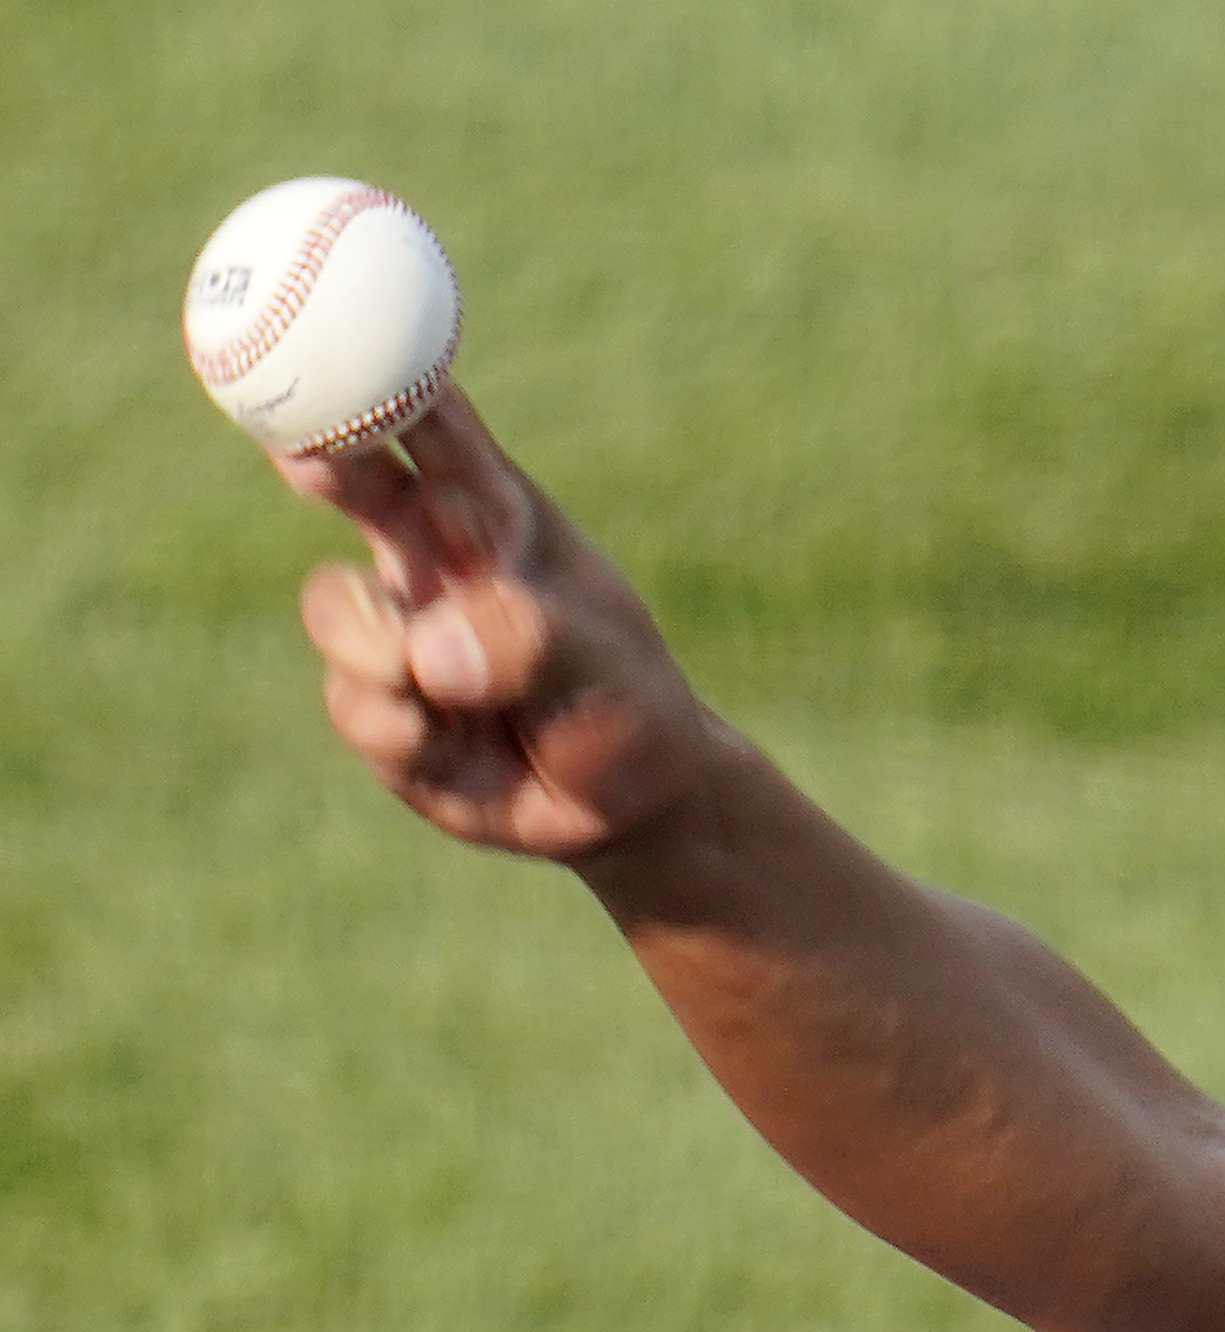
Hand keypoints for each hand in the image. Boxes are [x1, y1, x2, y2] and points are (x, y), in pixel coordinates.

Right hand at [279, 390, 722, 860]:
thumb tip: (426, 651)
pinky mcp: (380, 706)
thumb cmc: (629, 710)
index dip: (387, 379)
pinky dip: (399, 732)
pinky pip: (355, 704)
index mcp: (497, 520)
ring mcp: (399, 629)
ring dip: (371, 648)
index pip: (435, 429)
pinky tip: (450, 751)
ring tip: (430, 686)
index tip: (347, 337)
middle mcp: (435, 559)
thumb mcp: (604, 672)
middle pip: (352, 480)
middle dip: (316, 455)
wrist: (626, 810)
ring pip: (336, 609)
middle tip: (304, 456)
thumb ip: (526, 644)